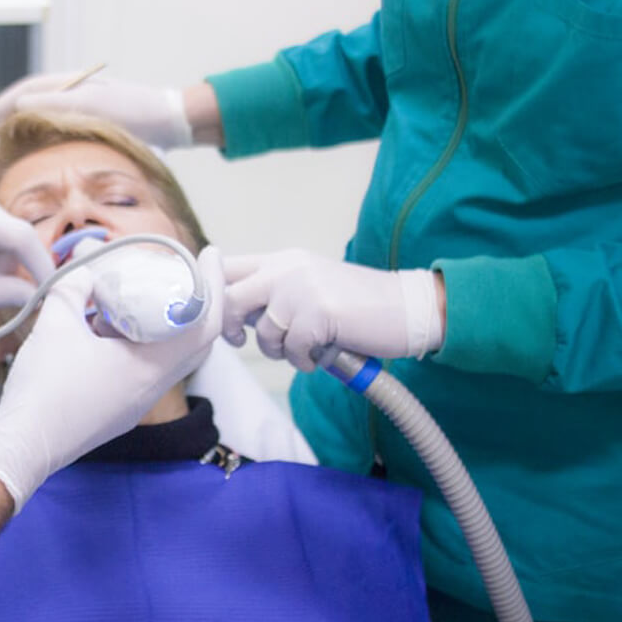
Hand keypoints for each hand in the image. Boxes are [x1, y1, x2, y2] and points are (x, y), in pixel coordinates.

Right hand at [0, 71, 192, 148]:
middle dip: (10, 116)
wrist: (172, 121)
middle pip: (34, 101)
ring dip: (26, 129)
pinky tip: (42, 155)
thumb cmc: (135, 110)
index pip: (28, 89)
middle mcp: (76, 93)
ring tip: (9, 146)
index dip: (5, 102)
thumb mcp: (92, 105)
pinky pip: (61, 131)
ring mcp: (86, 110)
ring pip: (46, 117)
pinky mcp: (97, 127)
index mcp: (72, 82)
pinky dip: (45, 140)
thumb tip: (19, 106)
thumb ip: (55, 103)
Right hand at [0, 247, 225, 509]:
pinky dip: (139, 344)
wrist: (22, 446)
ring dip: (161, 325)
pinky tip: (107, 327)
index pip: (205, 324)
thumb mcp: (56, 323)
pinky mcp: (118, 411)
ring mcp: (136, 404)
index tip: (209, 255)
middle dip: (192, 303)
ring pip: (166, 357)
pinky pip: (143, 371)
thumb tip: (86, 267)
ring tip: (138, 295)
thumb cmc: (43, 388)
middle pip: (193, 341)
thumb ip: (74, 286)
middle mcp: (152, 389)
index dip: (213, 285)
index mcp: (150, 368)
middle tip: (182, 273)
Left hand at [221, 250, 443, 371]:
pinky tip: (322, 355)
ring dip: (280, 350)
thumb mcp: (309, 287)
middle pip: (229, 298)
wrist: (407, 308)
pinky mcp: (318, 312)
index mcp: (282, 260)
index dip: (214, 295)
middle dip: (229, 326)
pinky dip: (305, 361)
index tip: (226, 321)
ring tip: (305, 349)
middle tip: (242, 340)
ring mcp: (301, 288)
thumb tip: (234, 316)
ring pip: (263, 330)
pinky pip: (293, 348)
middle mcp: (287, 269)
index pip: (227, 267)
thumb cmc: (358, 306)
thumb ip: (274, 294)